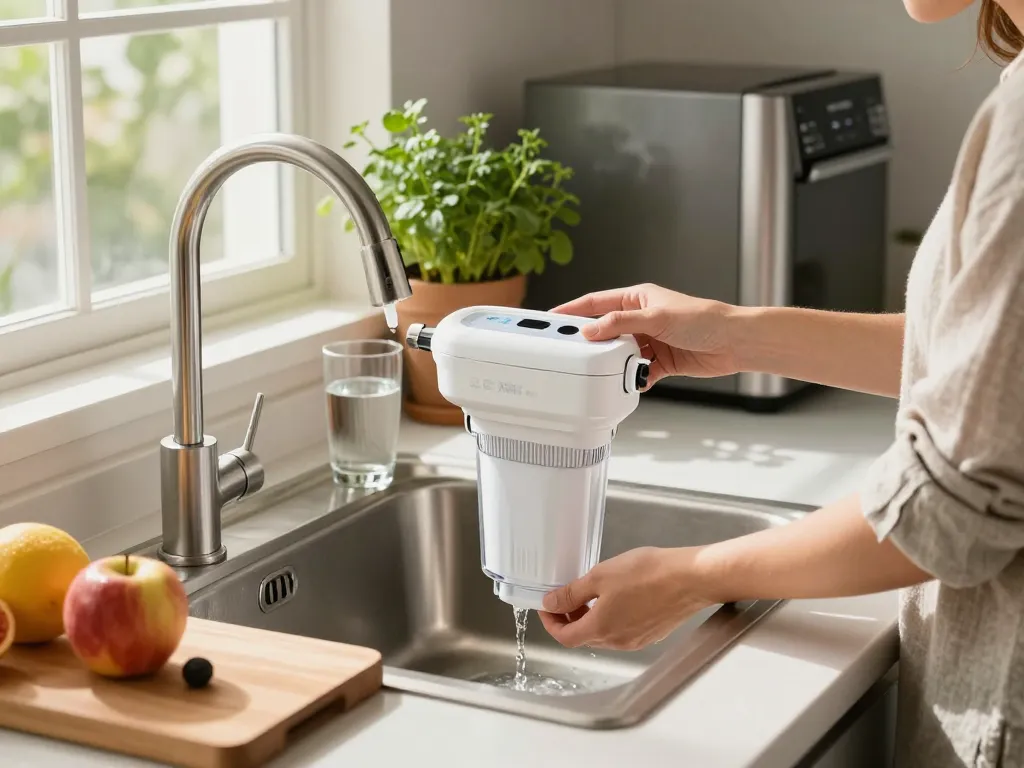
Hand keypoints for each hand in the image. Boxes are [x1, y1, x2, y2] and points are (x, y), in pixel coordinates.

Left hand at [538, 547, 715, 650]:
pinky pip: (623, 630)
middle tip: (566, 596)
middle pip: (584, 636)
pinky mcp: (652, 633)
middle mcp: (618, 641)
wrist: (691, 578)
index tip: (547, 607)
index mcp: (601, 629)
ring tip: (591, 593)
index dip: (551, 623)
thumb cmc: (649, 574)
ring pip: (604, 634)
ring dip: (591, 617)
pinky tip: (617, 595)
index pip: (565, 637)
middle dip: (570, 618)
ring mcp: (637, 640)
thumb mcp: (600, 576)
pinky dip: (611, 617)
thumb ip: (572, 593)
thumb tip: (551, 603)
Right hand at [553, 283, 739, 385]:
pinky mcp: (660, 362)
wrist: (734, 343)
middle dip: (592, 343)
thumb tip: (591, 330)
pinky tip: (630, 382)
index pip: (596, 302)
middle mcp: (642, 318)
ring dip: (615, 363)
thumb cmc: (703, 319)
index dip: (573, 310)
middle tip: (574, 353)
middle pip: (606, 330)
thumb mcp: (656, 317)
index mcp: (638, 298)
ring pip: (619, 353)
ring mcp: (650, 341)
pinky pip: (636, 372)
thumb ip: (621, 323)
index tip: (552, 319)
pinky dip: (632, 378)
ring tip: (607, 370)